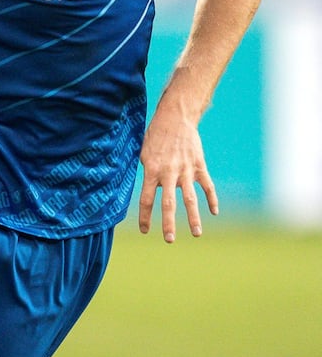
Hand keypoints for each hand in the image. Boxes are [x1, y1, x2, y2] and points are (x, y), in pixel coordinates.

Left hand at [137, 107, 217, 242]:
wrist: (176, 118)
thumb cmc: (155, 136)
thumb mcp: (143, 153)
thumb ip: (146, 173)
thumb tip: (145, 191)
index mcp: (151, 170)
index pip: (145, 198)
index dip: (145, 216)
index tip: (145, 230)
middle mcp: (169, 173)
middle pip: (168, 203)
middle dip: (168, 223)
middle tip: (169, 239)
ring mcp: (186, 170)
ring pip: (190, 198)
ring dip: (193, 217)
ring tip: (197, 234)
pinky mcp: (199, 166)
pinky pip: (207, 186)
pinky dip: (212, 199)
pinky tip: (214, 212)